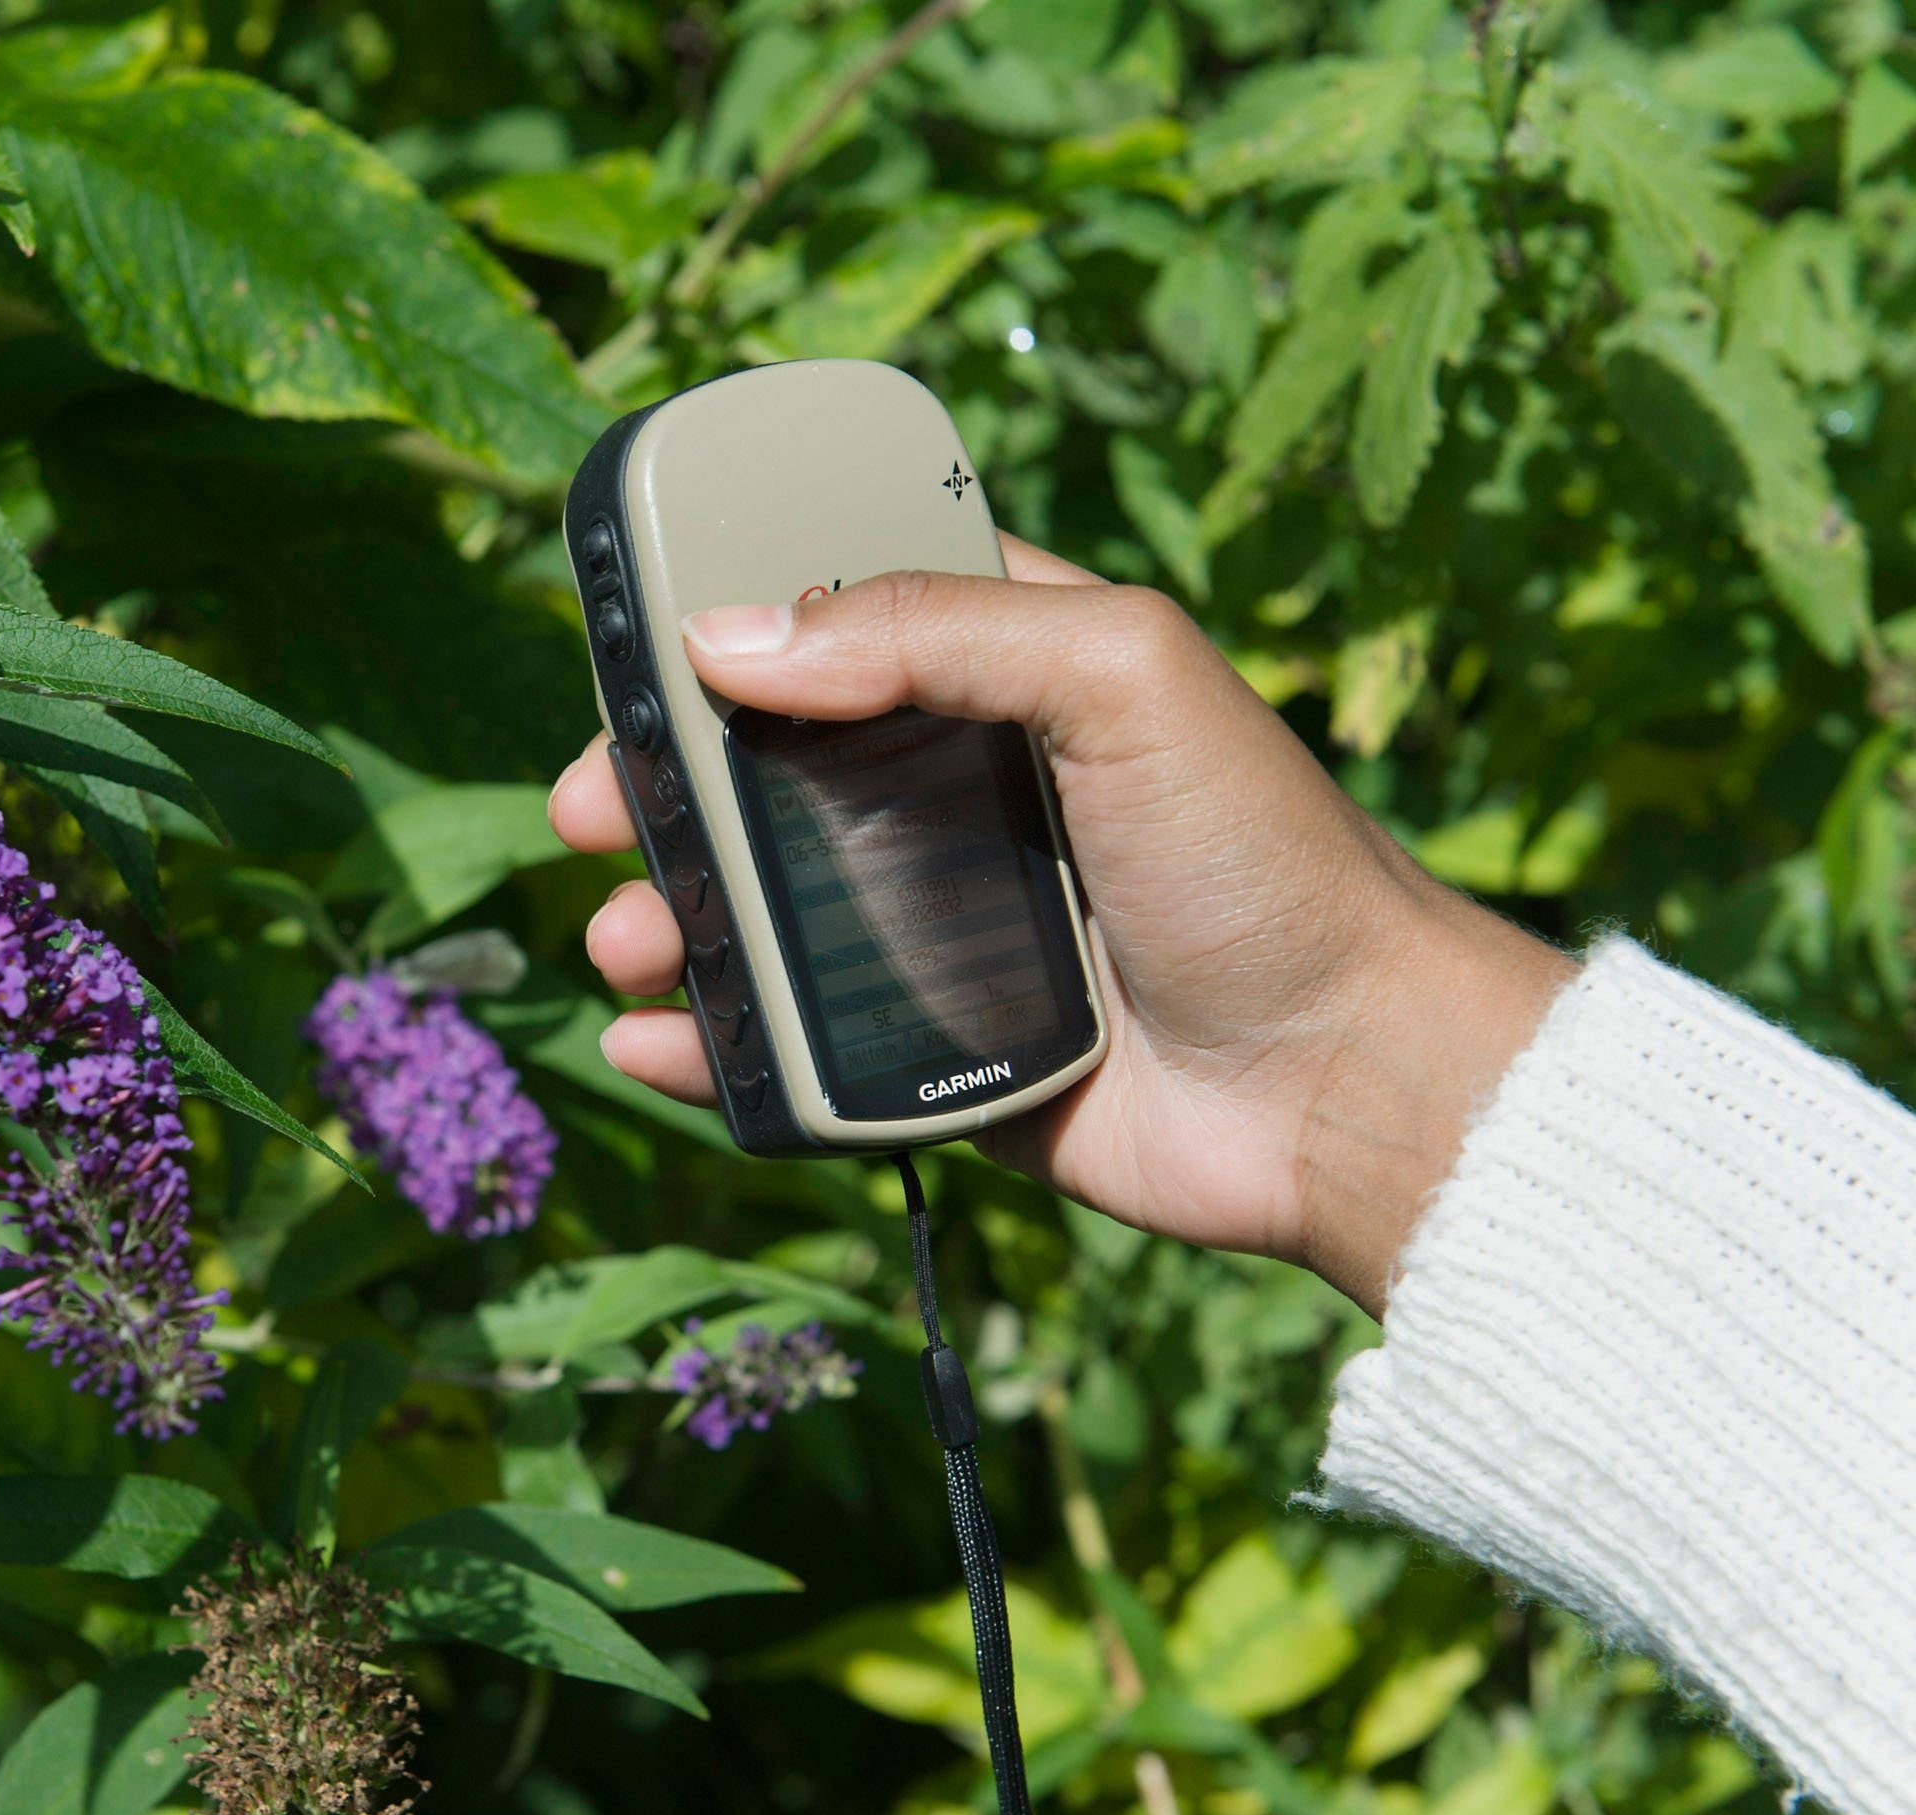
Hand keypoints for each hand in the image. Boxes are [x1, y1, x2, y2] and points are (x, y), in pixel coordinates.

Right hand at [547, 537, 1572, 1314]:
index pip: (840, 607)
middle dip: (660, 781)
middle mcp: (962, 790)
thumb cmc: (1263, 859)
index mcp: (1011, 669)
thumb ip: (931, 629)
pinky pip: (790, 1039)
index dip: (731, 609)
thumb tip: (728, 640)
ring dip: (668, 912)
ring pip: (759, 904)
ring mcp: (938, 924)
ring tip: (630, 935)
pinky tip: (651, 1032)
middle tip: (590, 805)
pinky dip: (705, 1037)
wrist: (1346, 1084)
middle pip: (764, 764)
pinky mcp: (931, 1051)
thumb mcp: (1121, 678)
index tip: (636, 635)